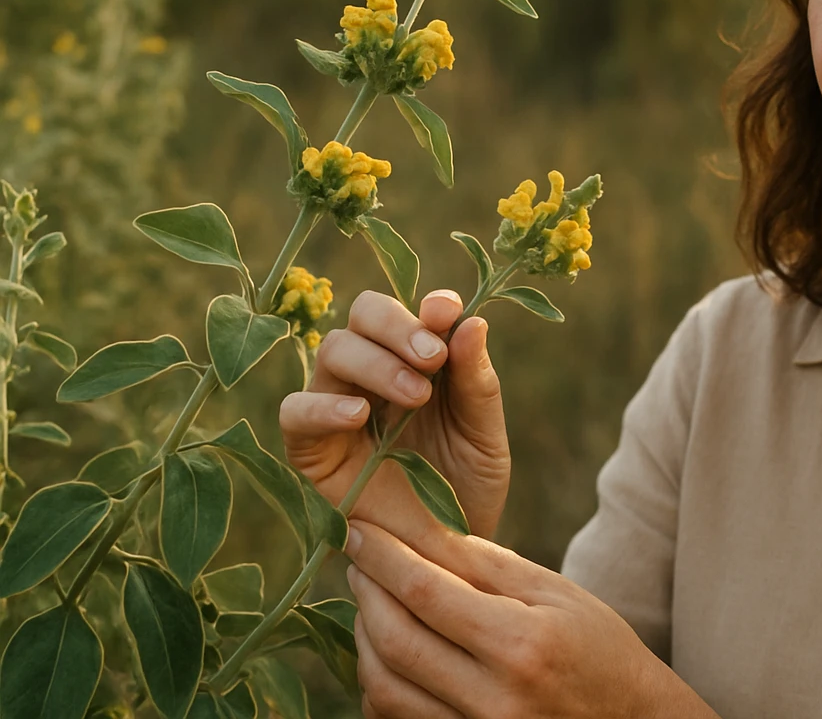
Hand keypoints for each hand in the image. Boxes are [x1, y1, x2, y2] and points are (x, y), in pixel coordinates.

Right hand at [279, 289, 509, 538]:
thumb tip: (472, 320)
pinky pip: (294, 411)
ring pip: (333, 350)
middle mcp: (375, 374)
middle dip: (398, 325)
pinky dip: (321, 405)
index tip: (448, 313)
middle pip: (364, 315)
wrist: (448, 558)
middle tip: (432, 358)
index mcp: (421, 361)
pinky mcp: (310, 450)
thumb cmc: (468, 490)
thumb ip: (476, 381)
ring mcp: (338, 408)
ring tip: (415, 395)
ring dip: (375, 363)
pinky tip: (357, 415)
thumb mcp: (483, 435)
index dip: (428, 305)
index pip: (413, 311)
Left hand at [343, 519, 719, 718]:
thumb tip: (423, 533)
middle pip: (395, 643)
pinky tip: (389, 650)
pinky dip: (380, 683)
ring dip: (365, 640)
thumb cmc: (600, 649)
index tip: (357, 530)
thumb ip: (489, 566)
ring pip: (383, 691)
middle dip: (365, 594)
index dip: (383, 558)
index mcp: (522, 646)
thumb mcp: (558, 594)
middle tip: (358, 559)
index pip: (427, 593)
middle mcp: (494, 701)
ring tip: (371, 601)